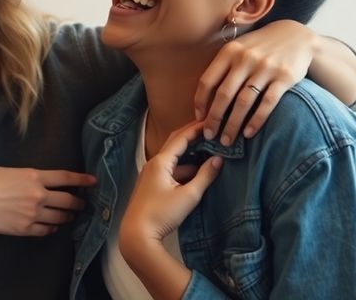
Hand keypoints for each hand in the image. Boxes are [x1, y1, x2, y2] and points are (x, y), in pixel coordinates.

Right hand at [0, 167, 95, 236]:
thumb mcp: (10, 171)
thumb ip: (26, 178)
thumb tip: (34, 183)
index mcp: (34, 176)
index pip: (65, 177)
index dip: (82, 179)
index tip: (93, 181)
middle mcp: (39, 195)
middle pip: (67, 200)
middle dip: (78, 203)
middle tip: (81, 205)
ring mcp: (33, 213)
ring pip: (59, 218)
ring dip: (66, 217)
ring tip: (68, 217)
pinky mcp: (24, 228)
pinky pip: (45, 231)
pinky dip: (51, 229)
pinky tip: (51, 228)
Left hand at [120, 123, 221, 243]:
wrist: (137, 234)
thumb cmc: (162, 214)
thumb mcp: (188, 196)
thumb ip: (204, 176)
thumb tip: (218, 160)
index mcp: (160, 162)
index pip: (180, 137)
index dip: (196, 128)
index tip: (210, 121)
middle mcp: (153, 164)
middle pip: (174, 143)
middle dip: (192, 135)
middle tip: (209, 129)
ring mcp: (150, 175)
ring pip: (172, 158)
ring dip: (189, 153)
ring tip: (208, 149)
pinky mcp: (151, 185)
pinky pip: (169, 169)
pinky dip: (183, 167)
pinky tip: (196, 172)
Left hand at [195, 20, 318, 144]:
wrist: (297, 36)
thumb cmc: (260, 47)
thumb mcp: (239, 48)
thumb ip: (223, 67)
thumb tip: (204, 99)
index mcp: (229, 52)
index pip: (208, 80)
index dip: (200, 102)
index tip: (198, 119)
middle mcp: (245, 59)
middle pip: (224, 95)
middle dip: (214, 119)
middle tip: (209, 136)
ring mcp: (266, 68)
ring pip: (243, 102)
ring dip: (233, 125)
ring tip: (227, 140)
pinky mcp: (284, 77)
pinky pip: (267, 103)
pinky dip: (256, 121)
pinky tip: (248, 133)